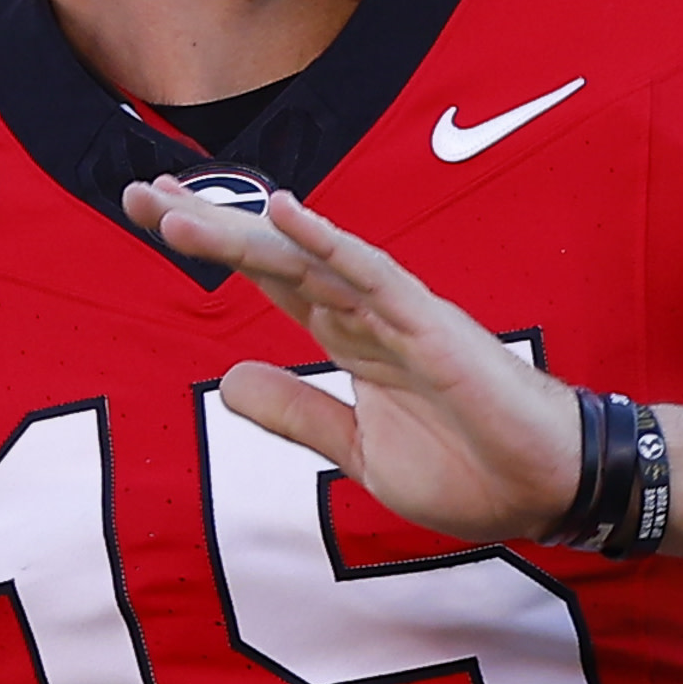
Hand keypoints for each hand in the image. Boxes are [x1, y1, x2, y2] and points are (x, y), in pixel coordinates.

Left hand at [125, 178, 580, 544]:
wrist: (548, 491)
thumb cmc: (471, 469)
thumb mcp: (361, 452)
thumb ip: (299, 414)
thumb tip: (229, 379)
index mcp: (349, 338)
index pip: (267, 279)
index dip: (213, 245)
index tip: (149, 213)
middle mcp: (365, 313)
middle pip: (273, 257)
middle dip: (207, 225)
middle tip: (134, 193)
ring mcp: (398, 315)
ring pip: (309, 259)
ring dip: (242, 234)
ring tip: (176, 211)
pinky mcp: (432, 328)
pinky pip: (374, 276)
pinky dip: (329, 243)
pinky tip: (286, 213)